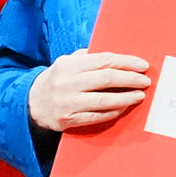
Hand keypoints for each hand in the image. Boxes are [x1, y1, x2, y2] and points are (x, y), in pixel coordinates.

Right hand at [27, 50, 150, 132]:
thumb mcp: (65, 62)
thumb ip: (87, 57)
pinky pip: (97, 116)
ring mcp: (68, 102)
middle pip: (107, 79)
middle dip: (131, 79)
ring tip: (140, 95)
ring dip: (126, 98)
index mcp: (69, 65)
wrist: (30, 103)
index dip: (127, 62)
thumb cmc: (56, 79)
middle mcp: (68, 83)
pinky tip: (124, 107)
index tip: (143, 65)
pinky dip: (114, 111)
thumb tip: (116, 57)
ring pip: (104, 100)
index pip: (105, 60)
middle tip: (145, 81)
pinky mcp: (69, 119)